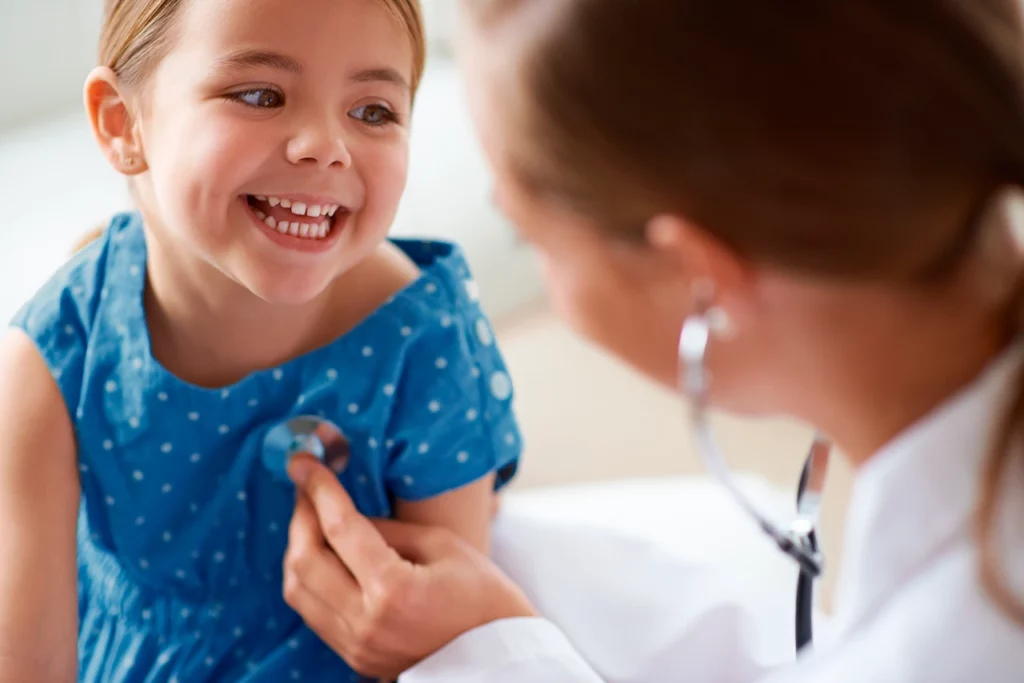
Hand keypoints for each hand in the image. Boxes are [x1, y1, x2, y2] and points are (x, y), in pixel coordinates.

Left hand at [283, 455, 535, 678]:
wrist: (497, 657)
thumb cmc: (482, 595)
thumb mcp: (442, 545)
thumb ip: (387, 528)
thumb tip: (343, 513)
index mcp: (393, 589)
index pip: (339, 528)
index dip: (318, 489)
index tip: (304, 462)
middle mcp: (366, 622)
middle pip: (304, 561)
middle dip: (300, 517)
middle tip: (307, 488)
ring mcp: (357, 645)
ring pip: (298, 591)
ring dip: (298, 548)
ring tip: (312, 519)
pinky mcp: (354, 657)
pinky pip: (313, 612)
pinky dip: (309, 578)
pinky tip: (323, 556)